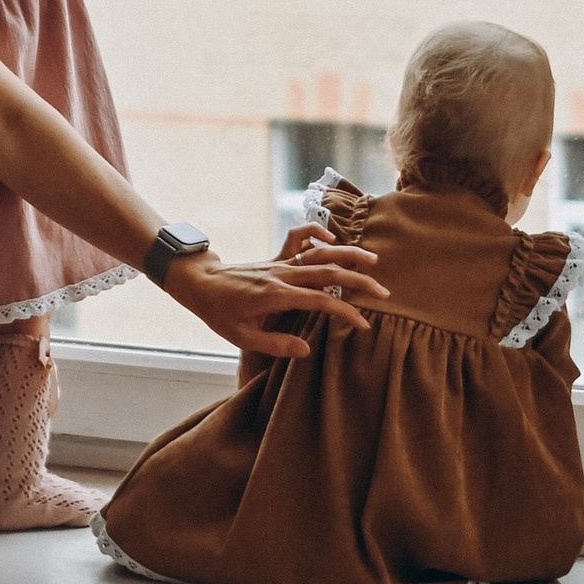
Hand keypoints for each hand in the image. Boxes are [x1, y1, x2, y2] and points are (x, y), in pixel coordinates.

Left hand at [162, 238, 376, 362]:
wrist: (200, 283)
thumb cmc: (219, 313)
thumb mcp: (243, 338)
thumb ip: (276, 344)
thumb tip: (306, 350)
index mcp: (276, 295)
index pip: (320, 300)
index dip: (344, 312)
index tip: (363, 325)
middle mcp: (282, 274)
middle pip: (328, 272)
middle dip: (359, 281)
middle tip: (383, 293)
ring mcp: (279, 263)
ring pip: (319, 253)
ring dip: (347, 254)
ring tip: (373, 260)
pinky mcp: (276, 257)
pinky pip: (298, 238)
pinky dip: (315, 233)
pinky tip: (331, 239)